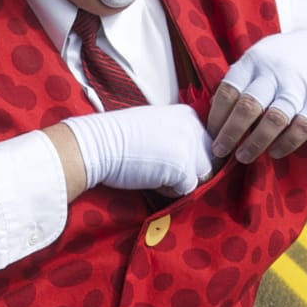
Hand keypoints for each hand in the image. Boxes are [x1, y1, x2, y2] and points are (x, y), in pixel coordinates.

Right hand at [61, 104, 215, 194]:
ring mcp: (190, 147)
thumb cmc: (118, 138)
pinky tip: (150, 179)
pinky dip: (170, 191)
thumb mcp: (155, 126)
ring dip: (180, 181)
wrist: (98, 144)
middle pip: (208, 161)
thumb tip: (189, 159)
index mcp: (187, 114)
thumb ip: (177, 136)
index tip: (166, 160)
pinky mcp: (183, 167)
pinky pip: (187, 189)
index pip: (205, 145)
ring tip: (154, 173)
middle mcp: (194, 127)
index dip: (188, 159)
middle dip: (188, 171)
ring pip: (201, 176)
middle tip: (160, 169)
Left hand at [207, 23, 306, 163]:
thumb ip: (243, 80)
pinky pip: (300, 129)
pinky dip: (285, 144)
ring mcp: (299, 87)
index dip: (216, 118)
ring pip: (273, 120)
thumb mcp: (264, 56)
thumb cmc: (291, 58)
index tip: (210, 136)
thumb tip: (216, 114)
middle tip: (220, 152)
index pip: (227, 92)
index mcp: (254, 60)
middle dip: (229, 134)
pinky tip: (274, 152)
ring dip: (254, 143)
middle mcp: (275, 72)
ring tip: (243, 157)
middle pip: (247, 107)